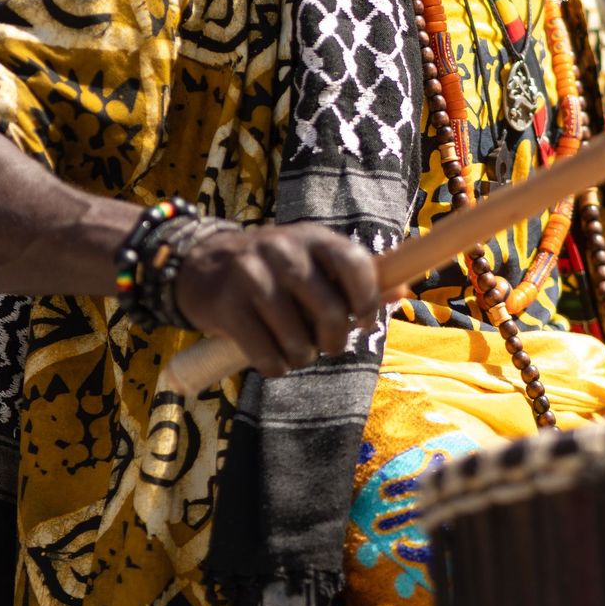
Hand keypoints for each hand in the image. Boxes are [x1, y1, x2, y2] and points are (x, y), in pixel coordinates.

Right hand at [175, 223, 379, 379]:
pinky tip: (272, 358)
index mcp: (314, 238)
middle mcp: (284, 251)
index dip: (369, 301)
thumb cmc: (273, 271)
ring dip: (303, 357)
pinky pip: (267, 356)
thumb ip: (354, 278)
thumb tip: (403, 291)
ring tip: (295, 349)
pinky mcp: (226, 306)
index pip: (356, 265)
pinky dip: (276, 367)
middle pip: (331, 312)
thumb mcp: (312, 262)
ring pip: (299, 341)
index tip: (364, 322)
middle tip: (326, 344)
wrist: (202, 265)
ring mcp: (252, 277)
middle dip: (334, 341)